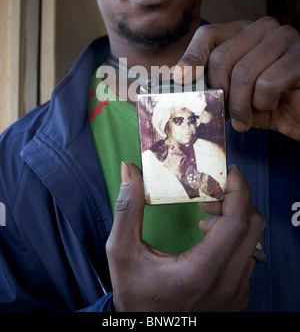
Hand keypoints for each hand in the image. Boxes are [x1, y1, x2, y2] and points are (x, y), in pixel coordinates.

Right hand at [106, 162, 264, 311]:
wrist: (145, 328)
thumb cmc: (134, 292)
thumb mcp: (121, 251)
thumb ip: (127, 208)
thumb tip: (129, 169)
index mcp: (200, 272)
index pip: (237, 223)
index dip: (238, 191)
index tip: (228, 172)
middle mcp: (226, 285)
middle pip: (252, 227)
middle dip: (235, 201)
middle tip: (209, 195)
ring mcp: (236, 293)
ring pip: (254, 240)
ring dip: (235, 219)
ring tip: (206, 219)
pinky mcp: (239, 297)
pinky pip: (249, 255)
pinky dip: (235, 238)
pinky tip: (210, 239)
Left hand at [173, 17, 299, 140]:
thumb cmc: (267, 103)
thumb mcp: (233, 92)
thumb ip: (210, 82)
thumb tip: (177, 80)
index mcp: (243, 31)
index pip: (207, 35)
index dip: (191, 57)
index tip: (179, 79)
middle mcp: (263, 28)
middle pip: (221, 58)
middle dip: (220, 94)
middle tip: (226, 114)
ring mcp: (284, 38)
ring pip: (242, 73)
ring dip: (241, 106)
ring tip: (245, 118)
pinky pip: (267, 83)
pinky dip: (264, 104)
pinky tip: (272, 106)